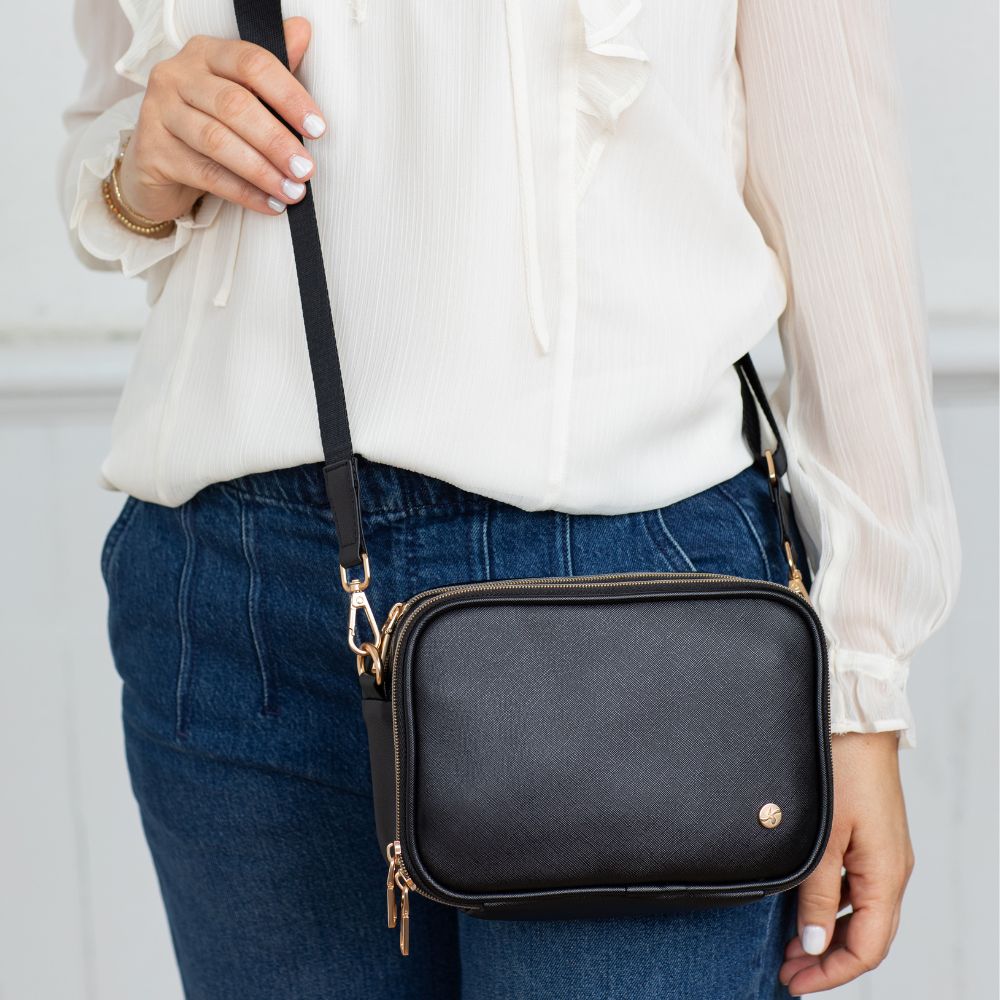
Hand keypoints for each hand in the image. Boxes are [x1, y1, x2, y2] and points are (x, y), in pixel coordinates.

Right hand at [116, 18, 324, 223]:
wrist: (158, 166)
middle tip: (306, 169)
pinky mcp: (153, 151)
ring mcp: (160, 111)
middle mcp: (177, 75)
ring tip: (292, 192)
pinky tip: (269, 204)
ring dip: (262, 171)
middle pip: (234, 104)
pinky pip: (205, 174)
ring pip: (217, 141)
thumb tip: (302, 30)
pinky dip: (243, 192)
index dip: (288, 96)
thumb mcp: (241, 95)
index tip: (318, 128)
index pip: (252, 63)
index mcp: (205, 53)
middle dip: (276, 140)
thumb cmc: (208, 125)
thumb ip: (270, 71)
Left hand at [779, 731, 914, 995]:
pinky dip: (832, 906)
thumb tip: (814, 945)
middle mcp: (891, 870)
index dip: (831, 973)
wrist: (853, 723)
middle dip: (828, 960)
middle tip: (787, 972)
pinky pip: (856, 886)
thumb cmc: (840, 773)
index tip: (794, 983)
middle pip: (867, 936)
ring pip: (861, 912)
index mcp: (886, 876)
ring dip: (827, 934)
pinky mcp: (870, 836)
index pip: (867, 948)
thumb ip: (817, 896)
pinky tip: (803, 906)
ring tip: (788, 945)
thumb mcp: (821, 841)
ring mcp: (882, 853)